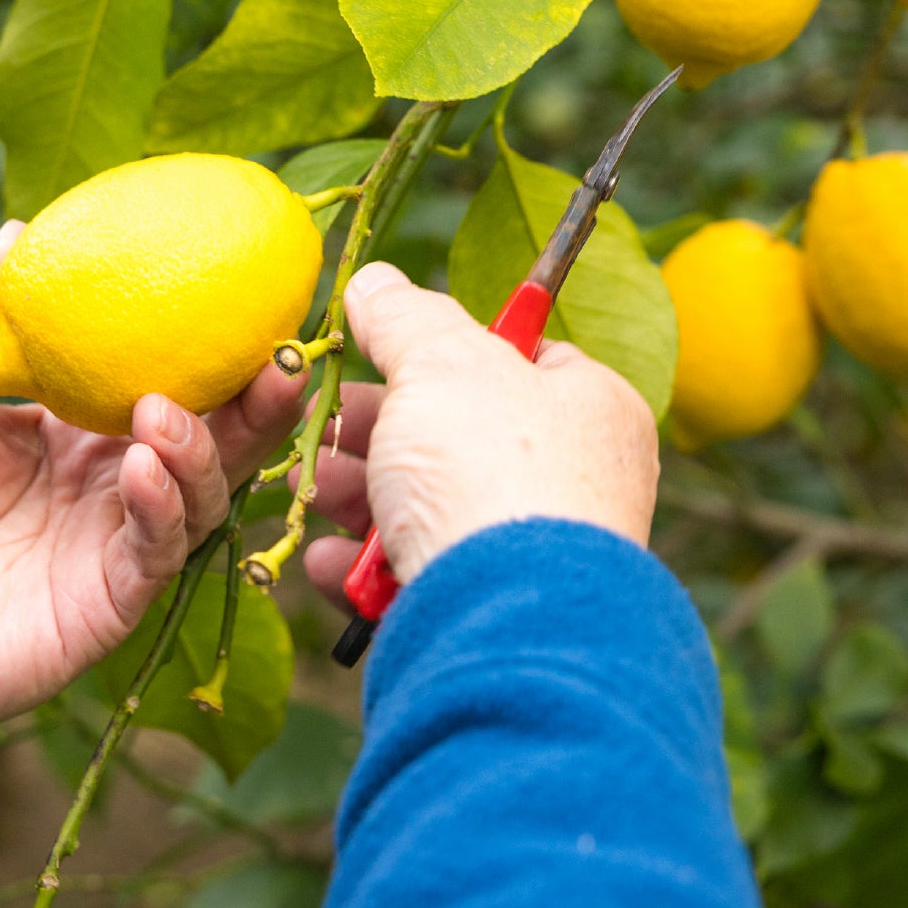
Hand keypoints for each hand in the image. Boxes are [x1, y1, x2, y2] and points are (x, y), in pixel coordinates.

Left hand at [0, 223, 303, 727]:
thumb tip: (18, 228)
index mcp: (83, 432)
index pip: (173, 383)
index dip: (219, 350)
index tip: (251, 295)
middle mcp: (116, 484)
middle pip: (217, 439)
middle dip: (258, 403)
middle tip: (278, 354)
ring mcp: (118, 542)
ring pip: (203, 494)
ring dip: (203, 449)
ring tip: (163, 411)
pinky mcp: (111, 599)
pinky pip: (160, 550)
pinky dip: (163, 507)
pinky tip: (144, 468)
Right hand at [302, 262, 660, 598]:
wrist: (507, 623)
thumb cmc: (489, 471)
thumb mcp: (440, 363)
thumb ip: (404, 317)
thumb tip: (374, 283)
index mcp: (591, 408)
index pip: (521, 359)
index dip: (445, 353)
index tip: (382, 354)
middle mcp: (576, 483)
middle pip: (458, 438)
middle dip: (377, 432)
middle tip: (323, 427)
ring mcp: (533, 556)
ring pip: (429, 510)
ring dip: (359, 497)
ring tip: (317, 489)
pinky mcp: (489, 615)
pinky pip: (418, 576)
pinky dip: (367, 567)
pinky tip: (333, 561)